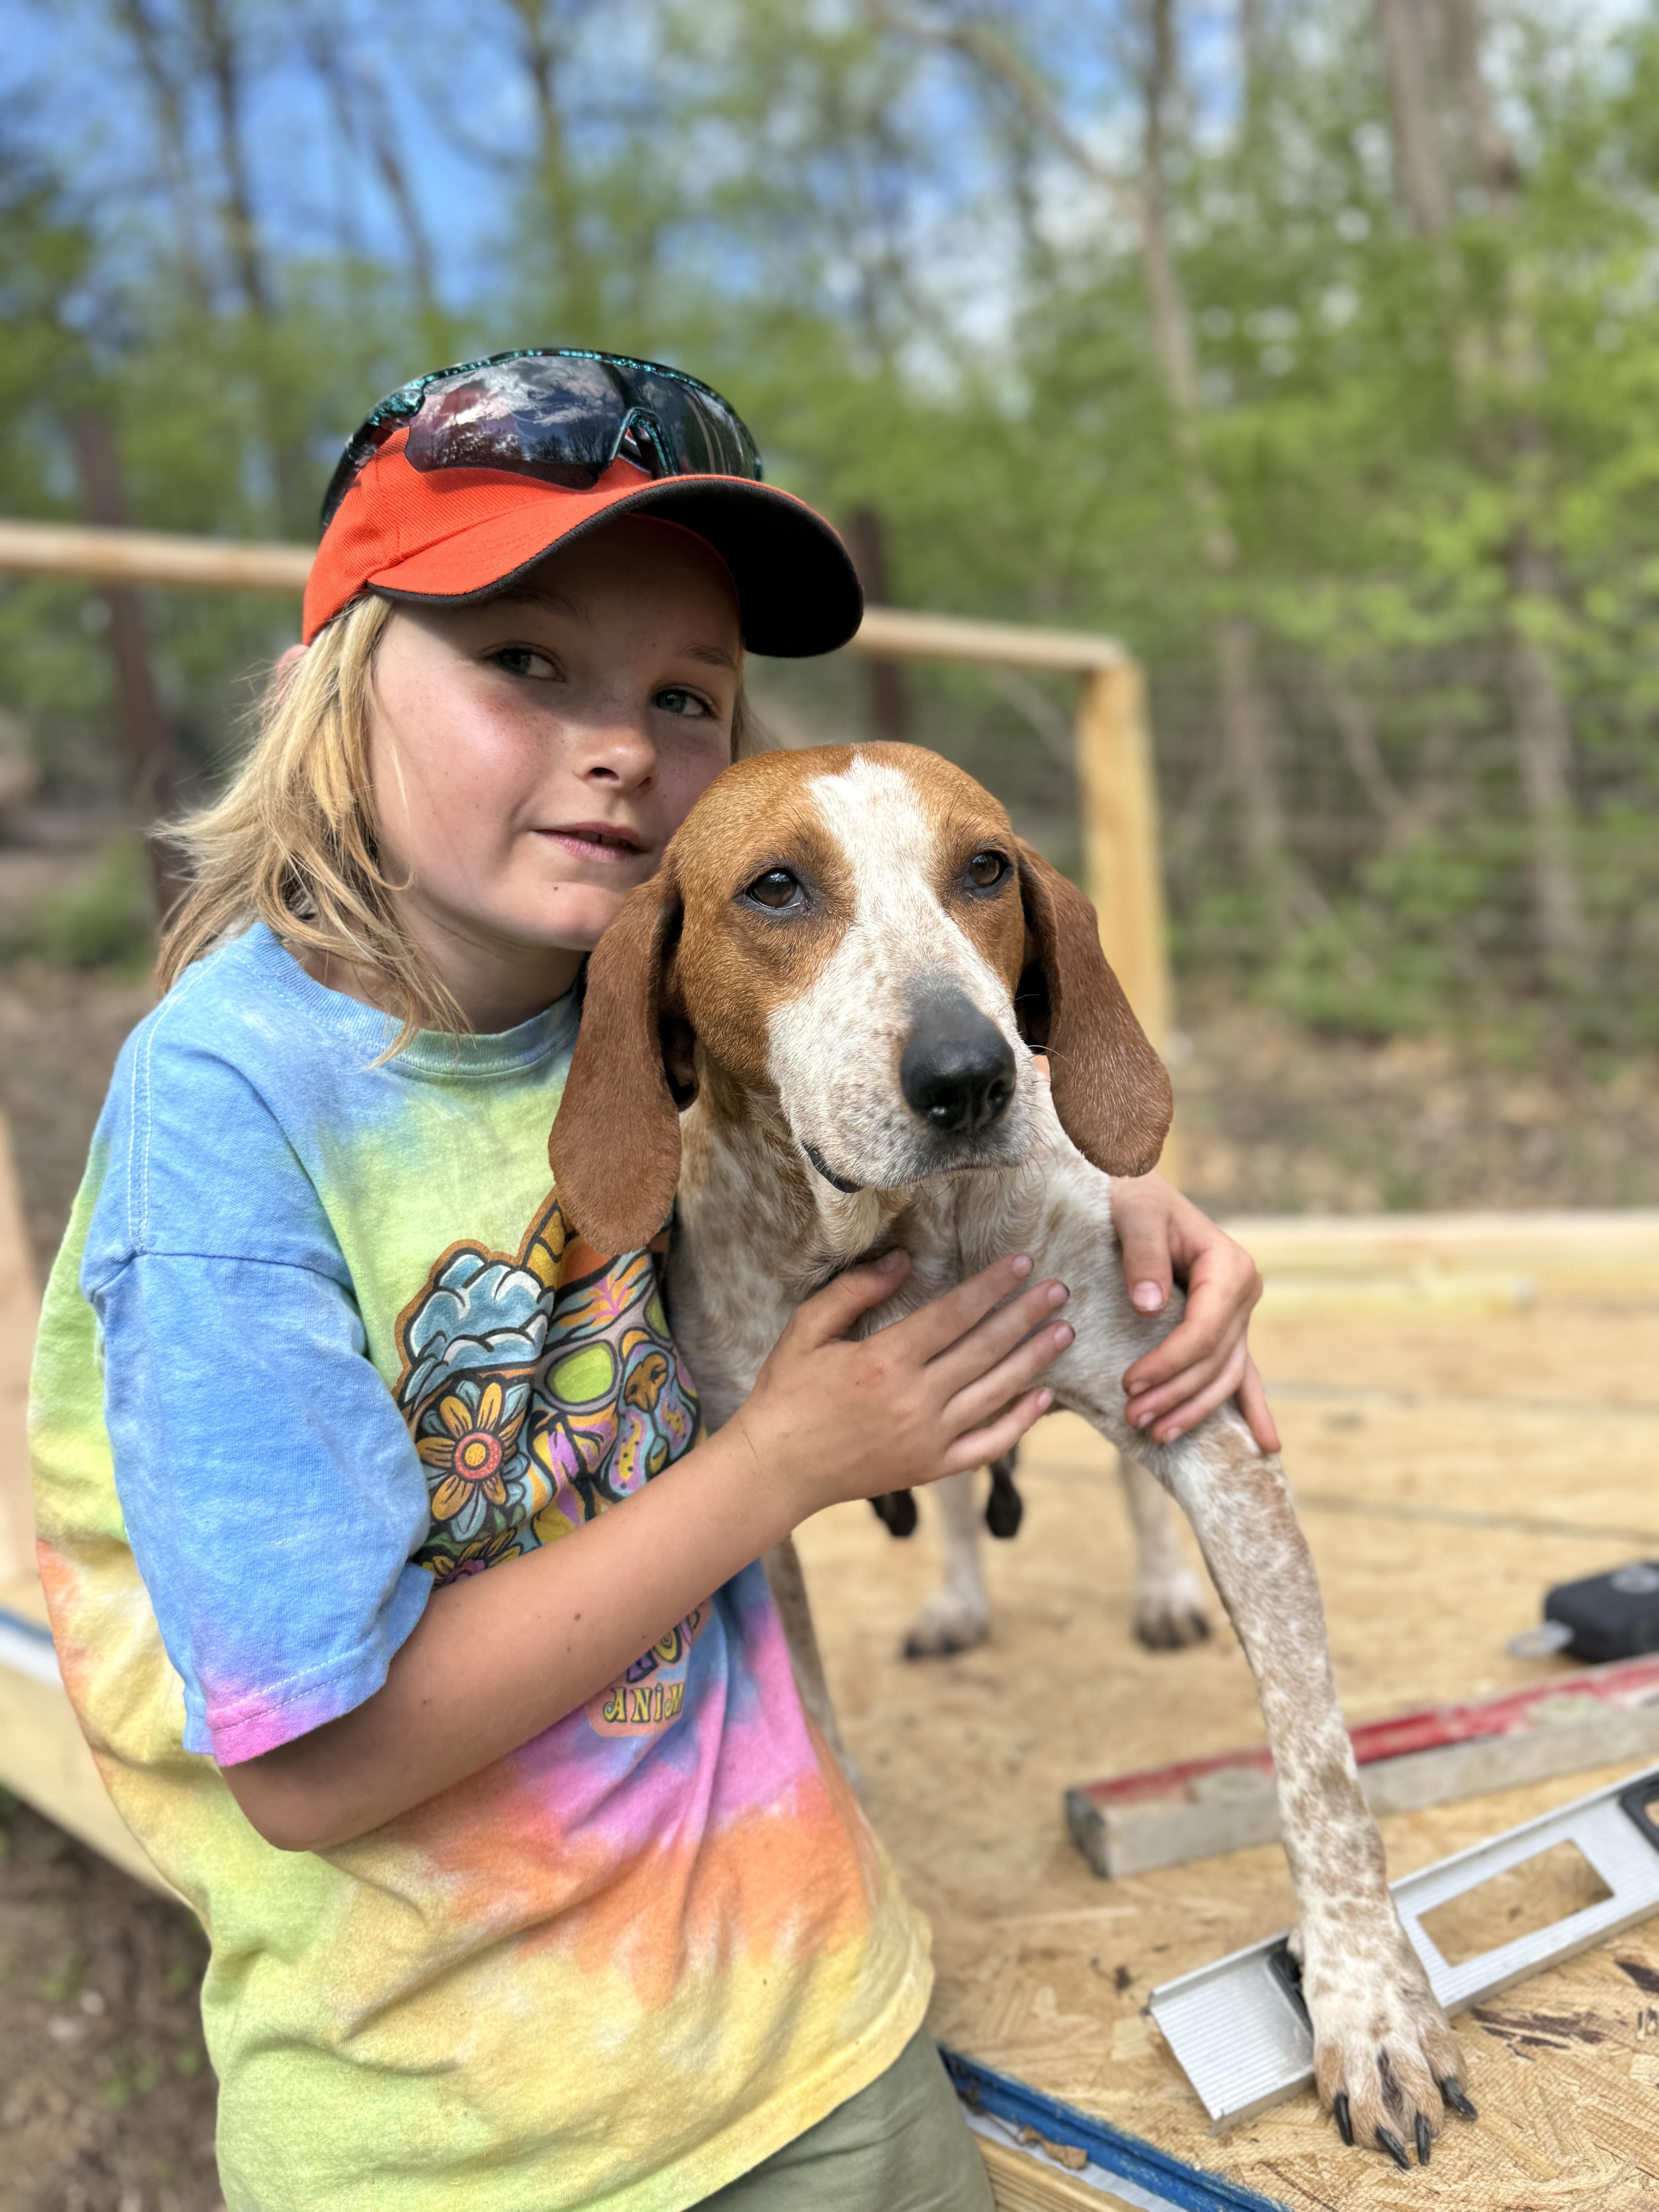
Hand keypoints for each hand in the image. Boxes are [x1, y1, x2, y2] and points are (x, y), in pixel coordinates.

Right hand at [728, 1250, 1071, 1525]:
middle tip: (1060, 1289)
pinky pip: (987, 1446)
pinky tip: (1043, 1399)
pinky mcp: (930, 1469)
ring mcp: (928, 1438)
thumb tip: (902, 1262)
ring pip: (996, 1393)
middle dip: (1026, 1314)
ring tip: (1064, 1332)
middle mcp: (915, 1400)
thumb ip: (854, 1293)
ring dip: (1034, 1359)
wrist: (776, 1469)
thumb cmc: (787, 1394)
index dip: (991, 1286)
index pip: (954, 1314)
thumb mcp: (807, 1330)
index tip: (1021, 1263)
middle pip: (985, 1348)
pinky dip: (1020, 1423)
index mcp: (885, 1361)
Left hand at [1113, 1171, 1278, 1450]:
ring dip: (1195, 1409)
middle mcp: (1242, 1294)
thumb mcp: (1135, 1214)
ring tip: (1156, 1433)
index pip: (1204, 1332)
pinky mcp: (1226, 1328)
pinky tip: (1266, 1445)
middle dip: (1175, 1394)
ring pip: (1224, 1375)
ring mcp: (1238, 1315)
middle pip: (1213, 1361)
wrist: (1139, 1191)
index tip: (1130, 1383)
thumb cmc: (1135, 1198)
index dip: (1169, 1363)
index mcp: (1229, 1268)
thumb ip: (1144, 1255)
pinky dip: (1251, 1408)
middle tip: (1133, 1417)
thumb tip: (1150, 1305)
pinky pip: (1240, 1373)